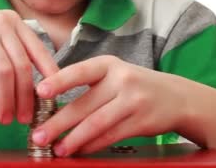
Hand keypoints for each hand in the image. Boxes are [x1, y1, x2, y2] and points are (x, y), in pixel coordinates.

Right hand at [0, 5, 58, 123]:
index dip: (49, 77)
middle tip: (24, 118)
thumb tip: (28, 91)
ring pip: (3, 72)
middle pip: (22, 66)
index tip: (51, 100)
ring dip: (6, 100)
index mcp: (11, 21)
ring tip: (4, 119)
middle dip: (26, 97)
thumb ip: (7, 57)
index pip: (38, 51)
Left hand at [31, 55, 189, 155]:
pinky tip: (79, 150)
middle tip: (38, 135)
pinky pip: (110, 136)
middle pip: (83, 104)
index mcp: (108, 64)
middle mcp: (121, 79)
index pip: (79, 71)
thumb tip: (49, 103)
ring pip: (96, 123)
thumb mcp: (114, 74)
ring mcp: (133, 101)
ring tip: (57, 149)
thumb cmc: (134, 85)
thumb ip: (87, 84)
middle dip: (57, 122)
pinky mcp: (141, 121)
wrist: (177, 97)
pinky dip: (92, 145)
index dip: (59, 81)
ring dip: (74, 139)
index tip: (40, 92)